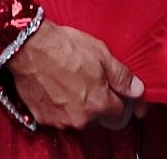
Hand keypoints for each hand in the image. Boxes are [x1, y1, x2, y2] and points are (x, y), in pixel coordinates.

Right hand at [8, 21, 144, 129]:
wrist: (28, 46)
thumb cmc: (64, 47)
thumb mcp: (102, 54)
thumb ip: (122, 77)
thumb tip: (138, 90)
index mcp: (99, 104)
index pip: (121, 117)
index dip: (125, 105)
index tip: (125, 97)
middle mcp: (81, 119)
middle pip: (100, 119)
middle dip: (103, 105)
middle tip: (97, 83)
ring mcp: (60, 121)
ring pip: (79, 118)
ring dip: (81, 105)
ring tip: (74, 80)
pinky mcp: (42, 118)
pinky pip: (59, 116)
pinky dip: (61, 106)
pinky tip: (58, 86)